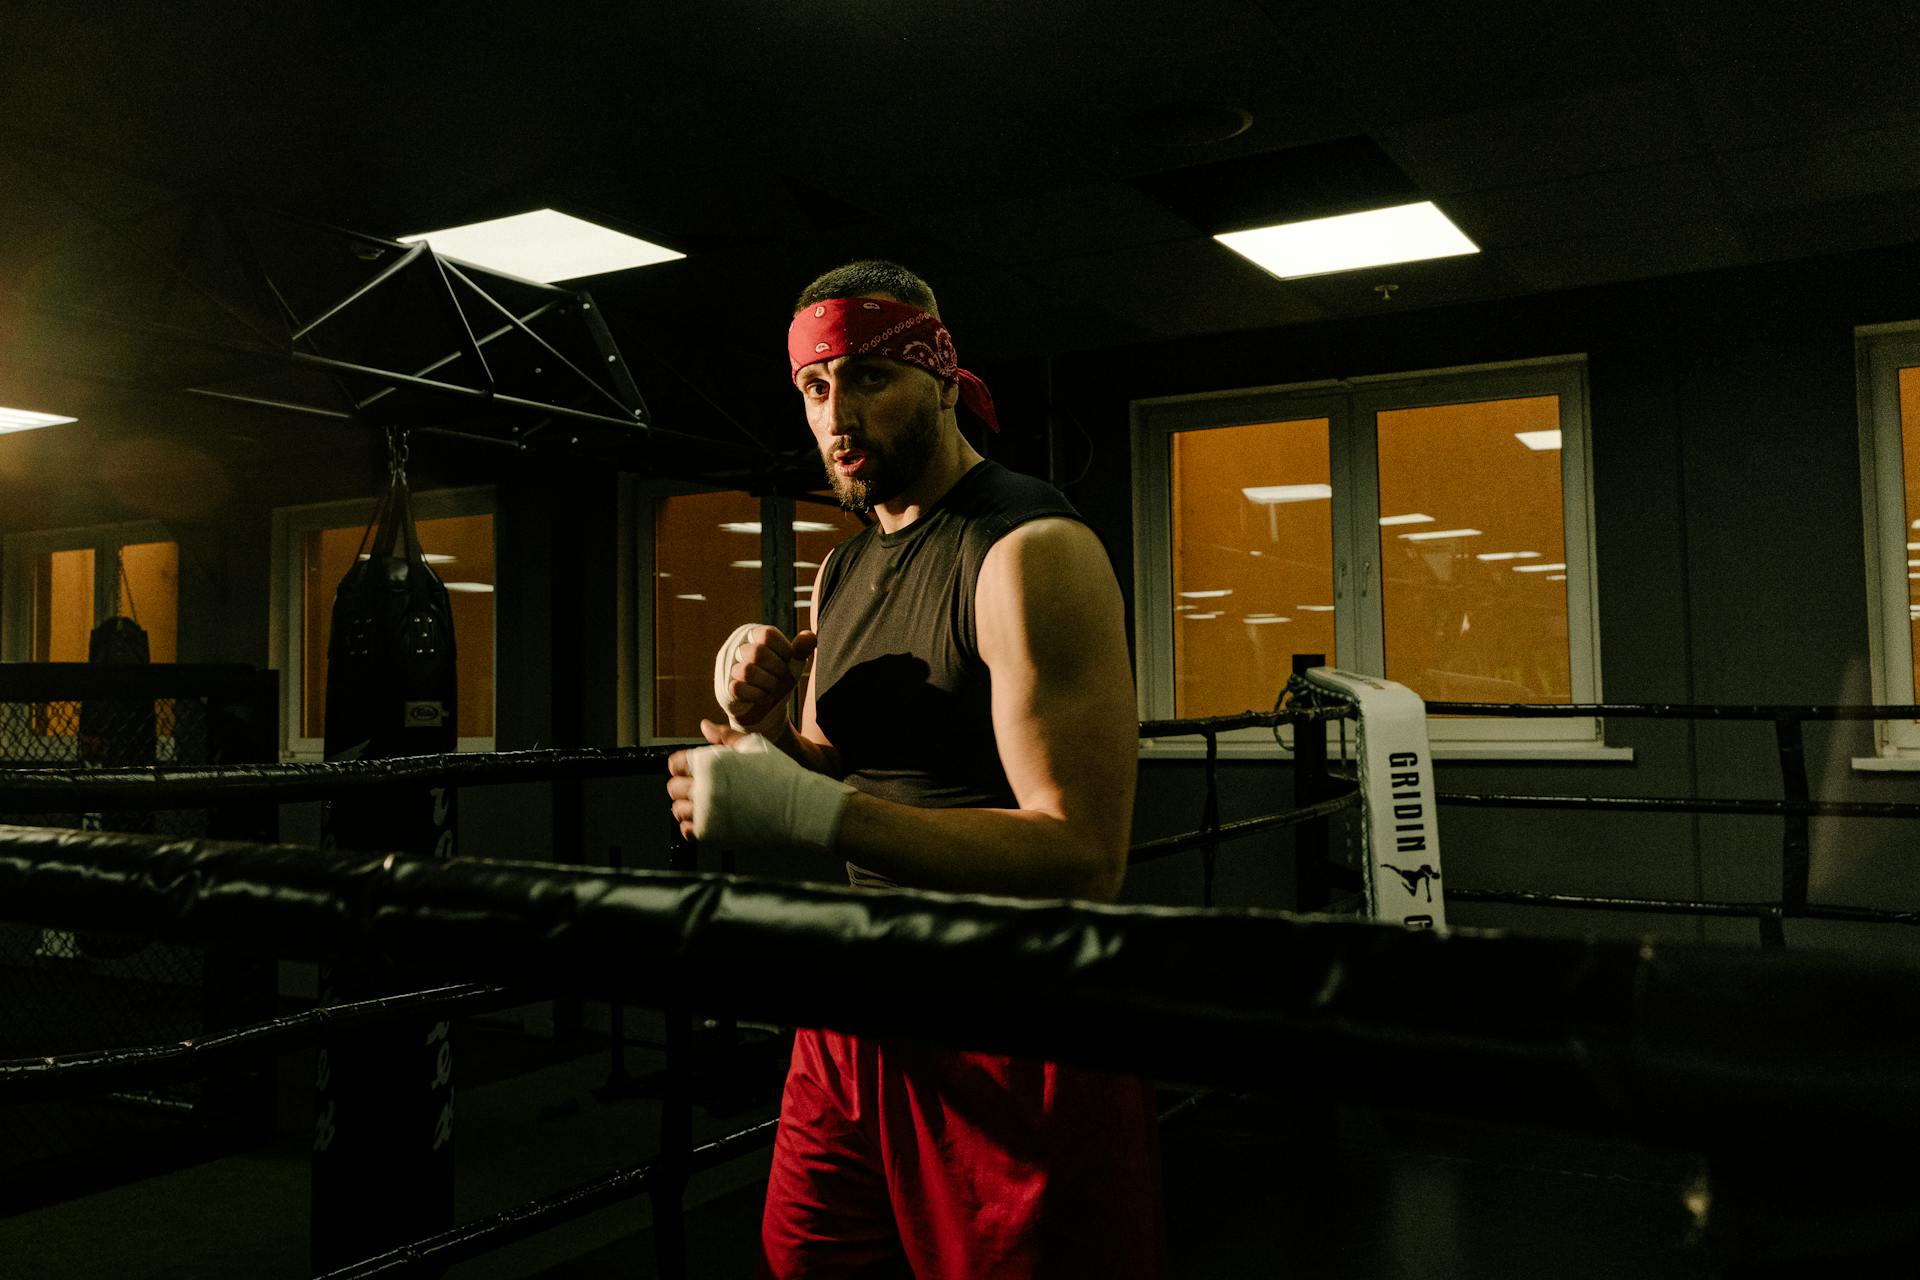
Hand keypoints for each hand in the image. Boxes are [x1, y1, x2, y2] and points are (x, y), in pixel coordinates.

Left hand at [666, 725, 852, 849]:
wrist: (800, 808)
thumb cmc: (781, 774)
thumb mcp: (755, 745)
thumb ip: (725, 736)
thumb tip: (704, 726)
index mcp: (710, 760)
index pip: (675, 763)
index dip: (685, 766)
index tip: (697, 771)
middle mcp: (703, 785)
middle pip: (673, 787)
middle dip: (685, 786)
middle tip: (706, 789)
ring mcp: (705, 811)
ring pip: (677, 810)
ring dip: (688, 807)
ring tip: (709, 805)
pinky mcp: (711, 833)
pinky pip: (687, 832)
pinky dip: (694, 826)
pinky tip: (711, 819)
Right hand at [713, 624, 817, 737]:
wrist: (767, 709)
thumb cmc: (778, 679)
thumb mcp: (792, 663)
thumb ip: (800, 649)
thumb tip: (810, 637)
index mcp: (753, 634)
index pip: (767, 634)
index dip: (784, 650)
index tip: (788, 662)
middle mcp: (736, 647)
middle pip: (757, 652)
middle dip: (778, 670)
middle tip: (782, 679)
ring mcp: (728, 668)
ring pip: (747, 671)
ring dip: (769, 684)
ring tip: (774, 689)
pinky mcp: (725, 689)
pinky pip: (739, 689)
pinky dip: (759, 696)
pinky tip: (766, 698)